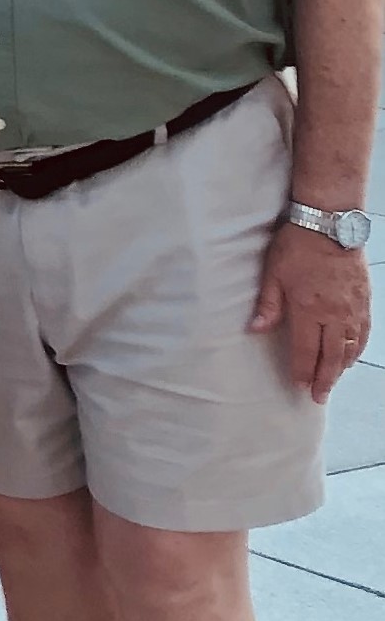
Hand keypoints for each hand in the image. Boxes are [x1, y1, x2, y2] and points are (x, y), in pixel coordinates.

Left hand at [251, 218, 370, 401]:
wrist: (330, 223)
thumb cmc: (298, 245)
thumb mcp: (273, 272)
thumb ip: (268, 304)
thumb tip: (255, 329)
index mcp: (309, 309)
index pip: (306, 351)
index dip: (303, 371)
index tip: (299, 385)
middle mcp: (334, 314)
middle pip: (331, 357)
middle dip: (324, 379)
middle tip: (318, 396)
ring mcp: (353, 309)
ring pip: (350, 348)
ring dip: (341, 368)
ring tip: (332, 381)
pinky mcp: (365, 301)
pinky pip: (363, 333)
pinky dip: (357, 349)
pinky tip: (352, 357)